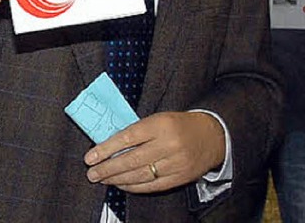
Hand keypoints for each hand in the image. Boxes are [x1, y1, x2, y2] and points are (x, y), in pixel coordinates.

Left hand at [85, 111, 225, 193]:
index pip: (129, 137)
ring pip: (139, 175)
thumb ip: (140, 130)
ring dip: (117, 179)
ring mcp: (175, 163)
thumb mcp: (161, 118)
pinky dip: (133, 187)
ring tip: (102, 179)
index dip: (107, 148)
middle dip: (108, 168)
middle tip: (92, 173)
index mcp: (162, 124)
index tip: (91, 156)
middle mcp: (169, 144)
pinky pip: (151, 185)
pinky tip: (121, 185)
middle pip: (132, 159)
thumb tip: (111, 144)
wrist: (213, 135)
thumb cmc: (181, 124)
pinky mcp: (179, 177)